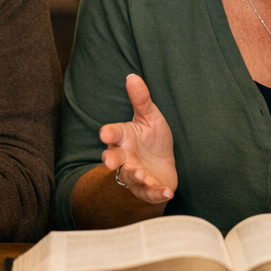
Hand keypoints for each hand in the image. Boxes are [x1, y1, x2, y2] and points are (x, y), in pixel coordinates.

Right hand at [98, 74, 176, 204]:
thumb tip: (132, 76)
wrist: (163, 166)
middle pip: (114, 158)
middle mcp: (125, 157)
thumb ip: (141, 100)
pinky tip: (167, 192)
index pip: (113, 134)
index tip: (104, 132)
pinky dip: (157, 193)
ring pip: (129, 176)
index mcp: (124, 138)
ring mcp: (135, 175)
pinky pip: (149, 193)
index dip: (109, 133)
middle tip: (109, 161)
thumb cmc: (153, 140)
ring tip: (140, 173)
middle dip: (111, 159)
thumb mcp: (150, 117)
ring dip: (134, 175)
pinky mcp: (147, 189)